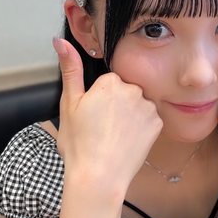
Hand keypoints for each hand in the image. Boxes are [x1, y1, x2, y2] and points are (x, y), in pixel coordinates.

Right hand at [53, 38, 162, 188]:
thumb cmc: (80, 144)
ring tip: (113, 136)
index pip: (107, 81)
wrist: (99, 177)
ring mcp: (148, 108)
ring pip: (138, 104)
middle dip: (115, 105)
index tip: (92, 115)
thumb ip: (70, 69)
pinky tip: (126, 141)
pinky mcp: (158, 125)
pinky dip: (140, 128)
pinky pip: (149, 119)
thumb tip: (60, 40)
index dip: (98, 98)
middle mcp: (134, 90)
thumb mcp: (69, 104)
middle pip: (124, 90)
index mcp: (111, 82)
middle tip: (101, 128)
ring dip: (129, 115)